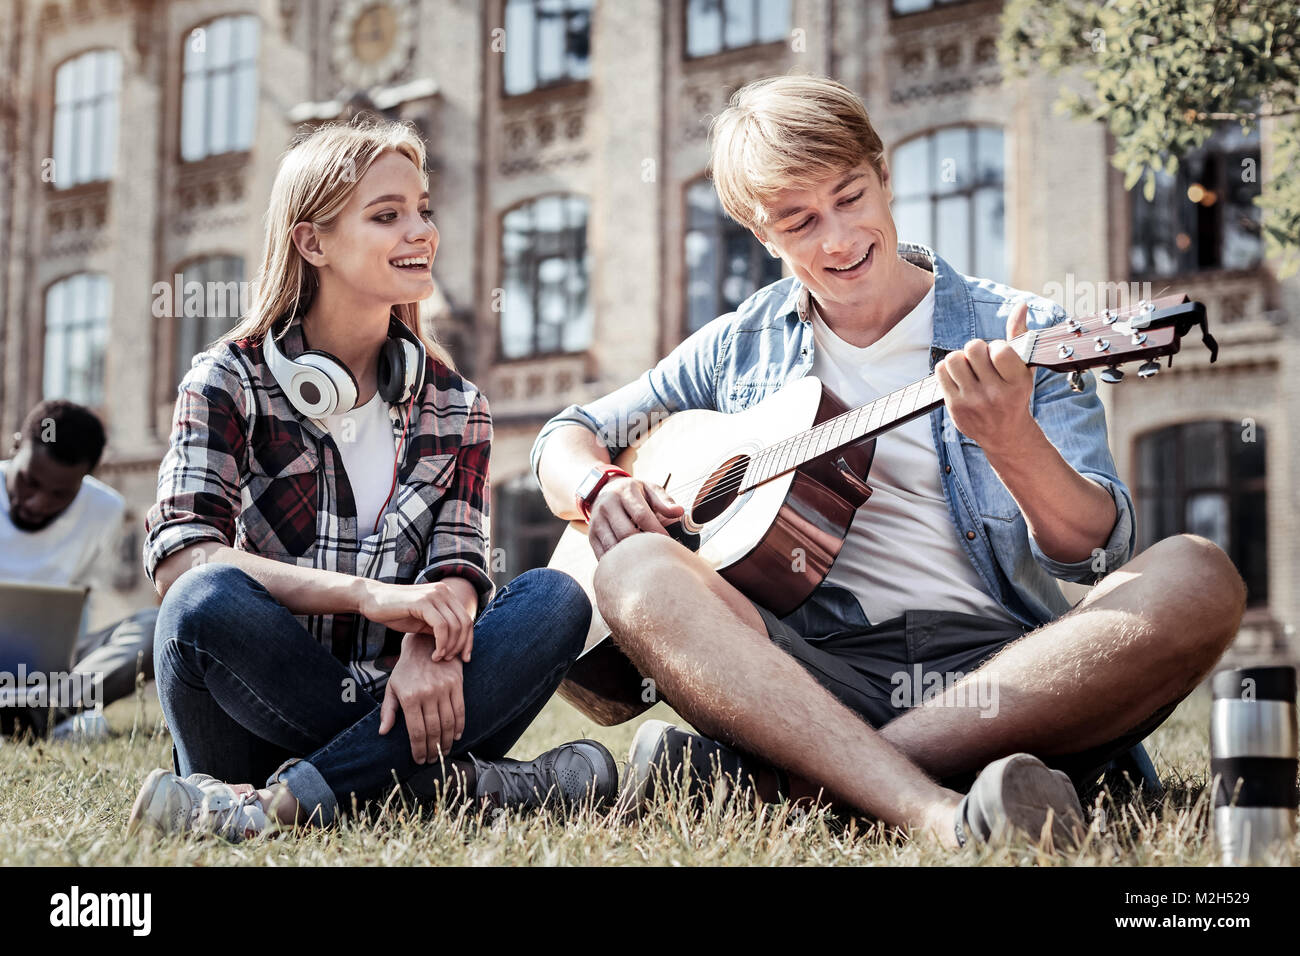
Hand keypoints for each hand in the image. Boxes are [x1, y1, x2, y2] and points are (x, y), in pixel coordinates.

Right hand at [358, 578, 475, 662]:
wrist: (371, 600)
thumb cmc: (396, 612)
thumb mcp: (423, 622)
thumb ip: (440, 628)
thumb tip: (458, 645)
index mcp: (446, 594)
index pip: (467, 619)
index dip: (469, 641)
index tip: (465, 658)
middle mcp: (443, 591)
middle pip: (465, 623)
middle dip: (461, 646)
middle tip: (449, 660)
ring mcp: (434, 594)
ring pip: (455, 626)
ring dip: (450, 647)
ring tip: (438, 658)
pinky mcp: (423, 601)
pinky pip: (442, 626)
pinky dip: (441, 643)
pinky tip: (434, 654)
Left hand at [378, 632, 464, 762]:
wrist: (424, 644)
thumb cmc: (406, 670)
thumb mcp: (392, 687)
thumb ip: (388, 710)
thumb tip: (383, 732)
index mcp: (409, 697)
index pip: (416, 731)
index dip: (419, 749)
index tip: (419, 760)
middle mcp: (427, 693)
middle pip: (433, 730)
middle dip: (433, 749)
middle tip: (433, 760)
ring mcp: (443, 688)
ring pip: (448, 722)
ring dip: (447, 741)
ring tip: (444, 751)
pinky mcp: (456, 683)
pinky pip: (460, 710)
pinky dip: (459, 725)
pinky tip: (456, 735)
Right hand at [587, 476, 684, 558]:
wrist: (603, 491)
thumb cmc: (633, 493)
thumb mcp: (650, 490)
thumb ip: (665, 501)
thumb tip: (678, 512)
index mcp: (624, 492)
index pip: (641, 515)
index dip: (656, 530)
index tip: (668, 542)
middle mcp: (607, 505)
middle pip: (626, 533)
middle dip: (644, 545)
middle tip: (658, 554)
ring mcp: (596, 521)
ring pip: (613, 546)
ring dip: (631, 556)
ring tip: (646, 559)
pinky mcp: (591, 536)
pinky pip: (604, 555)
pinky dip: (618, 562)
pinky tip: (631, 563)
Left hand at [935, 301, 1034, 456]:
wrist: (1004, 434)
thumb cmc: (1014, 394)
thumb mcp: (1024, 369)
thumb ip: (1020, 336)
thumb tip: (1020, 306)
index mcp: (1017, 382)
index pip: (1000, 349)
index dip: (996, 346)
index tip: (998, 356)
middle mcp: (996, 394)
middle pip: (973, 349)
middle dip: (976, 349)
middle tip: (981, 361)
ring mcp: (973, 401)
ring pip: (953, 358)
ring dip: (960, 358)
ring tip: (968, 368)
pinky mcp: (954, 406)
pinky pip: (940, 372)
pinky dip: (947, 369)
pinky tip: (959, 377)